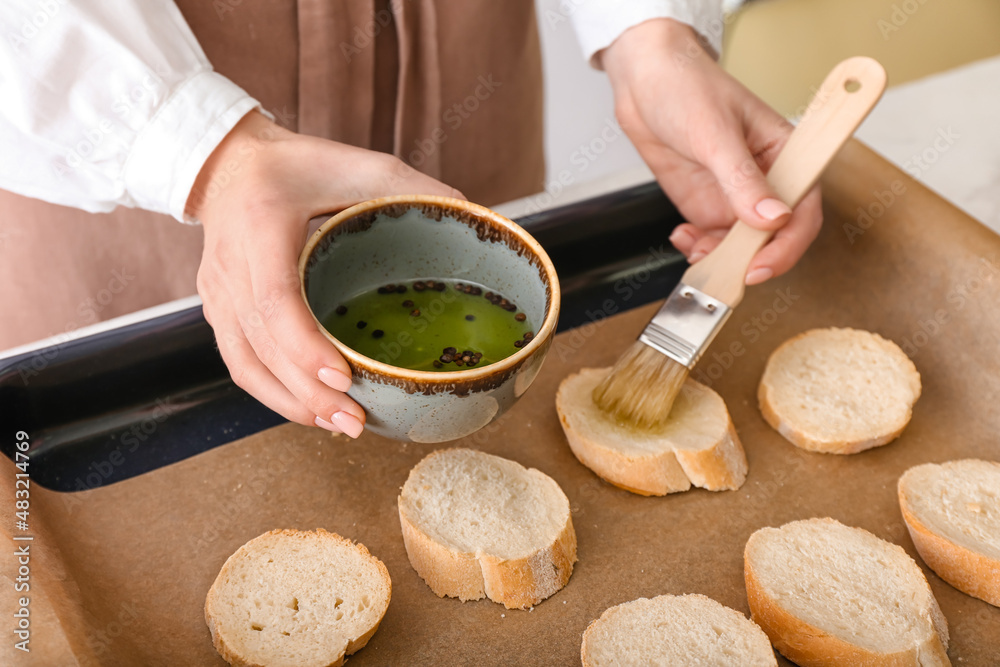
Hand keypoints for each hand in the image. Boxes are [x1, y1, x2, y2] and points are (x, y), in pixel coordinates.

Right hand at [187, 111, 463, 436]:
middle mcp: (229, 263)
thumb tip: (473, 217)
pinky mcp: (216, 309)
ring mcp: (216, 292)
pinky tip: (311, 412)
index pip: (273, 298)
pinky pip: (240, 363)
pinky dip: (274, 394)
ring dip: (291, 403)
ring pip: (246, 363)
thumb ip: (413, 188)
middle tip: (356, 421)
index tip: (343, 377)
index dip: (305, 345)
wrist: (228, 166)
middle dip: (307, 392)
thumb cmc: (296, 165)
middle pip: (260, 344)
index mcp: (261, 224)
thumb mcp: (358, 163)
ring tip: (341, 426)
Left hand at [603, 19, 822, 284]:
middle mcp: (764, 180)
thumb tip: (771, 218)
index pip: (804, 210)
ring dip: (720, 258)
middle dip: (749, 260)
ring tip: (694, 250)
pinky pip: (711, 240)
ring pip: (740, 246)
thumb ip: (741, 180)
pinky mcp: (706, 203)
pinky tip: (683, 239)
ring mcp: (734, 195)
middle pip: (774, 237)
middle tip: (722, 271)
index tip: (760, 266)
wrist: (645, 80)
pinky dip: (698, 249)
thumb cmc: (687, 86)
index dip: (787, 245)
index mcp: (785, 153)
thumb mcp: (715, 133)